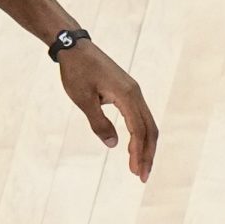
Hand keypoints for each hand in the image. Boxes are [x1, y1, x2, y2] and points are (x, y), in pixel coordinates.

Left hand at [58, 40, 158, 181]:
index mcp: (127, 95)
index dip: (138, 153)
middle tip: (141, 176)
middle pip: (149, 129)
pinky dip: (140, 134)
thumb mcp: (83, 100)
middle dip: (147, 154)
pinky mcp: (128, 91)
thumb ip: (99, 123)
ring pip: (147, 123)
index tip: (135, 173)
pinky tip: (134, 146)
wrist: (74, 47)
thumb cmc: (76, 71)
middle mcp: (136, 93)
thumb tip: (113, 145)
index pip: (138, 130)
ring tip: (139, 166)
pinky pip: (140, 116)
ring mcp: (133, 91)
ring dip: (145, 145)